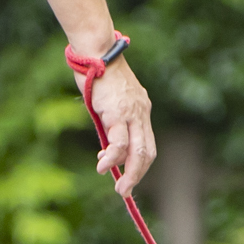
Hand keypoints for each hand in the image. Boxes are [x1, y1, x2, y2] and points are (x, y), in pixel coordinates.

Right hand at [87, 57, 155, 197]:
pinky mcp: (118, 112)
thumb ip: (110, 122)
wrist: (96, 52)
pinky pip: (119, 142)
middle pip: (147, 152)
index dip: (139, 164)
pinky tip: (103, 167)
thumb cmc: (96, 73)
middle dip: (137, 174)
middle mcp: (141, 112)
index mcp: (142, 109)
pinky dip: (112, 158)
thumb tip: (107, 148)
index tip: (128, 177)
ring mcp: (132, 113)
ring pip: (137, 151)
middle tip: (125, 191)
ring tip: (120, 188)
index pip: (147, 143)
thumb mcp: (107, 101)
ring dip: (130, 173)